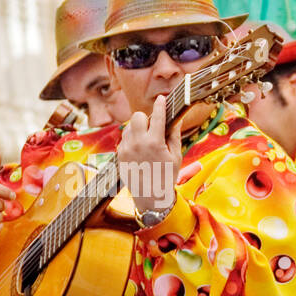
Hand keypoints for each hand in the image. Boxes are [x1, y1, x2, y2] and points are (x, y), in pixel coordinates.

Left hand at [118, 94, 181, 217]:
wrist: (150, 197)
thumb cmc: (166, 176)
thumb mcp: (176, 156)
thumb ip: (174, 136)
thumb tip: (175, 120)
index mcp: (154, 142)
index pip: (157, 116)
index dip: (160, 105)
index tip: (162, 99)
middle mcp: (138, 142)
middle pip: (137, 116)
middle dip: (145, 118)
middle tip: (153, 126)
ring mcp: (126, 148)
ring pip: (129, 126)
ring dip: (138, 128)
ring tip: (147, 140)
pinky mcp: (119, 153)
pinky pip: (125, 138)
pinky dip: (132, 139)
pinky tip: (140, 150)